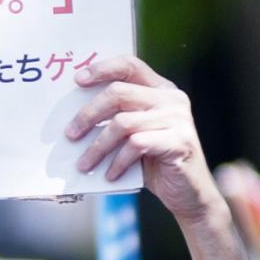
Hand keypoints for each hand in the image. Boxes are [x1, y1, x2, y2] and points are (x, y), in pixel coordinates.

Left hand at [66, 55, 217, 221]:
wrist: (189, 194)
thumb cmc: (156, 163)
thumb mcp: (135, 135)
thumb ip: (118, 118)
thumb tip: (76, 117)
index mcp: (161, 89)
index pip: (130, 65)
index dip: (102, 69)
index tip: (78, 80)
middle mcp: (171, 98)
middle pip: (118, 93)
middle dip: (88, 114)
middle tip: (70, 134)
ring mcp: (178, 118)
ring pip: (122, 123)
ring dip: (97, 146)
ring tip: (84, 164)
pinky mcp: (179, 141)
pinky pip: (136, 145)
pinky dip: (117, 162)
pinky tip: (109, 174)